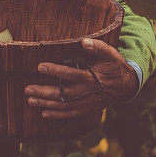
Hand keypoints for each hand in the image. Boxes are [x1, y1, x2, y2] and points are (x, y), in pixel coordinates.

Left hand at [24, 38, 138, 118]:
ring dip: (46, 104)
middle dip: (44, 92)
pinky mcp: (87, 109)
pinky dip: (57, 115)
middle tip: (27, 89)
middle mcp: (88, 93)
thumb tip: (85, 41)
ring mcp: (87, 103)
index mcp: (92, 78)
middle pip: (64, 94)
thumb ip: (98, 47)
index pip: (71, 74)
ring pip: (64, 106)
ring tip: (30, 100)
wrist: (128, 85)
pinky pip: (71, 114)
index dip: (55, 71)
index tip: (40, 66)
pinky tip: (44, 113)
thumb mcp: (110, 54)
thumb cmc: (115, 66)